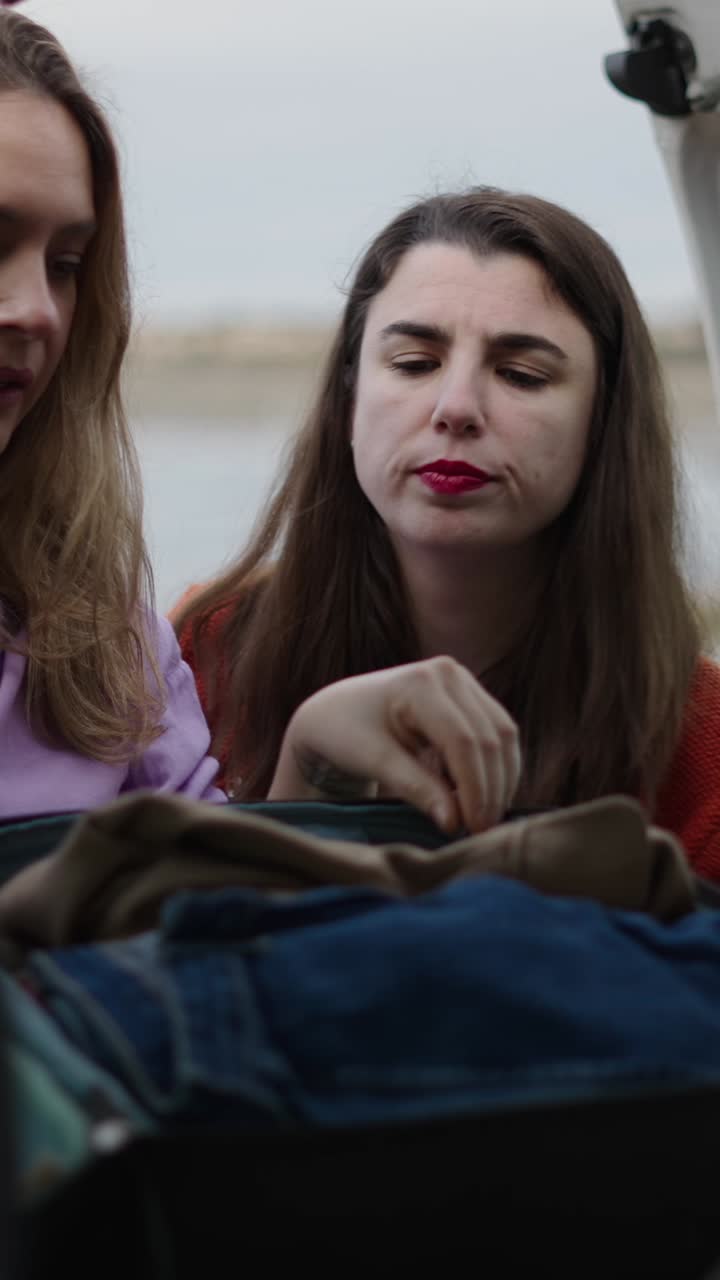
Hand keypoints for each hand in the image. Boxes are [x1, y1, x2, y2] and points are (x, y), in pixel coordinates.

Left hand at [267, 657, 521, 833]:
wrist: (336, 712)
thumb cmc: (345, 733)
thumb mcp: (374, 761)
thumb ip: (416, 788)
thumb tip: (455, 822)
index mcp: (421, 683)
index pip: (462, 741)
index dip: (474, 788)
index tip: (474, 829)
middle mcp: (449, 674)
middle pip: (490, 738)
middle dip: (491, 789)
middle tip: (482, 833)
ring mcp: (462, 682)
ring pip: (503, 736)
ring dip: (500, 781)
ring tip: (483, 819)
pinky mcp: (470, 696)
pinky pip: (498, 734)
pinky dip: (496, 769)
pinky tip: (483, 798)